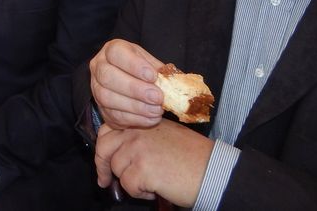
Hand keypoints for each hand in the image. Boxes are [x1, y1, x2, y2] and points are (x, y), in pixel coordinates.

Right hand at [90, 39, 163, 128]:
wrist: (130, 84)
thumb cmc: (141, 70)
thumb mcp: (149, 63)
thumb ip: (158, 70)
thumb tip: (172, 82)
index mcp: (110, 51)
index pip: (115, 52)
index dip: (133, 65)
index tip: (152, 76)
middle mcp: (99, 68)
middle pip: (108, 77)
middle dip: (134, 89)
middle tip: (157, 97)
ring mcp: (97, 89)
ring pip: (108, 98)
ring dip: (135, 106)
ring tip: (157, 109)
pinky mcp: (103, 109)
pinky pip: (115, 115)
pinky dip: (136, 119)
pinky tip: (152, 118)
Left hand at [95, 121, 213, 206]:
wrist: (213, 170)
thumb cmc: (193, 156)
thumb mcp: (163, 135)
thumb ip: (140, 138)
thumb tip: (119, 153)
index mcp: (141, 122)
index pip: (108, 130)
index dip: (104, 148)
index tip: (104, 160)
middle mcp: (136, 132)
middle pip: (104, 148)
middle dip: (102, 167)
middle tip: (105, 181)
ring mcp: (138, 149)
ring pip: (117, 170)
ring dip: (131, 181)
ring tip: (152, 182)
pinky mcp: (142, 169)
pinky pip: (128, 186)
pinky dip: (141, 193)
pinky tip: (157, 189)